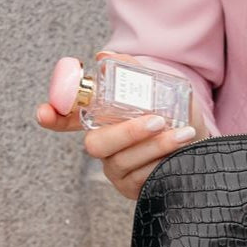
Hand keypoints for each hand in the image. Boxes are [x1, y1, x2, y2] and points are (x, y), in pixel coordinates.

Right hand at [36, 51, 208, 201]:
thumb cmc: (177, 116)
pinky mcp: (134, 189)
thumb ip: (135, 72)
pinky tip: (181, 153)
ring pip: (123, 161)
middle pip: (95, 145)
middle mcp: (104, 146)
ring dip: (155, 147)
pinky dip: (162, 164)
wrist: (203, 144)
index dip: (53, 116)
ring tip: (184, 133)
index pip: (67, 118)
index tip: (44, 114)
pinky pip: (141, 179)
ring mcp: (117, 170)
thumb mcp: (162, 90)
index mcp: (101, 119)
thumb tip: (105, 56)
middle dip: (126, 133)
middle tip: (156, 120)